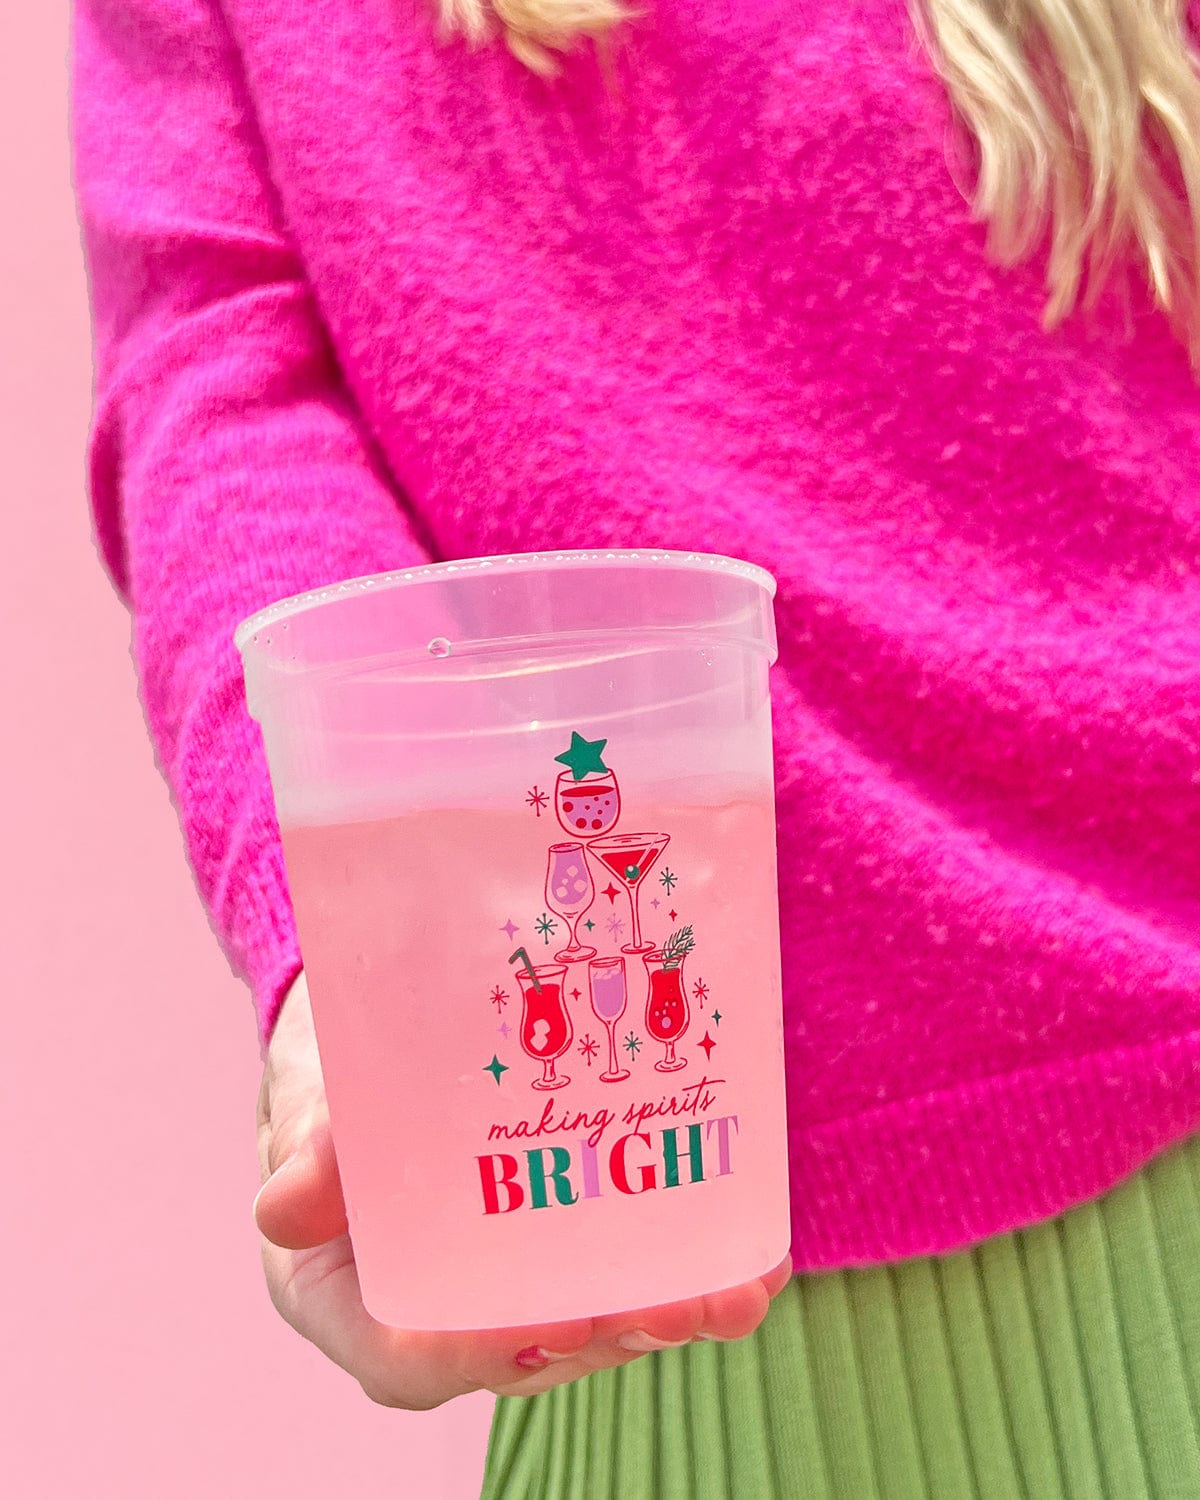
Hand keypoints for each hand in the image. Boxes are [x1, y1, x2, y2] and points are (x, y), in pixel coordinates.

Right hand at [254, 970, 792, 1407]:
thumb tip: (282, 1206)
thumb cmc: (332, 1072)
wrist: (373, 1037)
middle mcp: (430, 1304)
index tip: (557, 1318)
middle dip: (605, 1337)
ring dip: (663, 1315)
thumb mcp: (312, 1088)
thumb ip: (310, 1136)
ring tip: (734, 1293)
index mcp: (347, 1290)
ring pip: (582, 1322)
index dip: (481, 1353)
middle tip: (674, 1307)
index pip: (405, 1359)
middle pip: (519, 1350)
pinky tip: (750, 1253)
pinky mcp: (552, 1245)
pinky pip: (616, 1272)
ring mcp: (498, 1281)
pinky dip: (684, 1270)